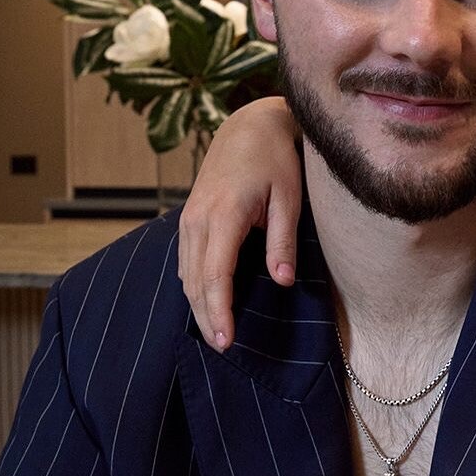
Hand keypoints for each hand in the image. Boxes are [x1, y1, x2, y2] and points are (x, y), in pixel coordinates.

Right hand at [178, 94, 302, 349]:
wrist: (250, 126)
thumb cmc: (276, 160)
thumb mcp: (288, 199)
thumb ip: (283, 242)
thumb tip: (282, 283)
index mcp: (223, 215)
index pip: (215, 276)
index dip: (219, 311)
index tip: (226, 340)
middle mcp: (198, 219)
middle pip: (195, 281)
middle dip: (207, 317)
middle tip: (222, 348)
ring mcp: (189, 218)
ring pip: (186, 273)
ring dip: (198, 305)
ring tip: (215, 334)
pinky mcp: (190, 217)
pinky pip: (186, 260)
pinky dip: (194, 285)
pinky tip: (206, 303)